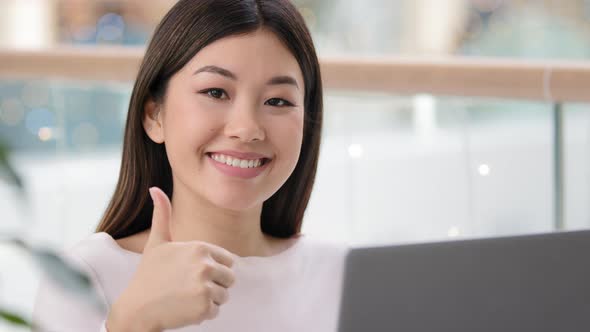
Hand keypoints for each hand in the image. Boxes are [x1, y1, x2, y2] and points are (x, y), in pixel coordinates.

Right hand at [106, 187, 235, 331]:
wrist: (136, 308)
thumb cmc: (148, 275)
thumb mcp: (157, 243)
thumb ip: (162, 215)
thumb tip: (154, 188)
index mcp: (200, 247)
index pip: (228, 260)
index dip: (213, 269)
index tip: (192, 273)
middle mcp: (205, 265)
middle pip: (230, 278)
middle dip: (214, 285)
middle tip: (189, 288)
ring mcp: (205, 287)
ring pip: (224, 296)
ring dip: (208, 300)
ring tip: (186, 297)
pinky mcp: (204, 307)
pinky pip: (216, 311)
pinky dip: (203, 314)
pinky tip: (184, 309)